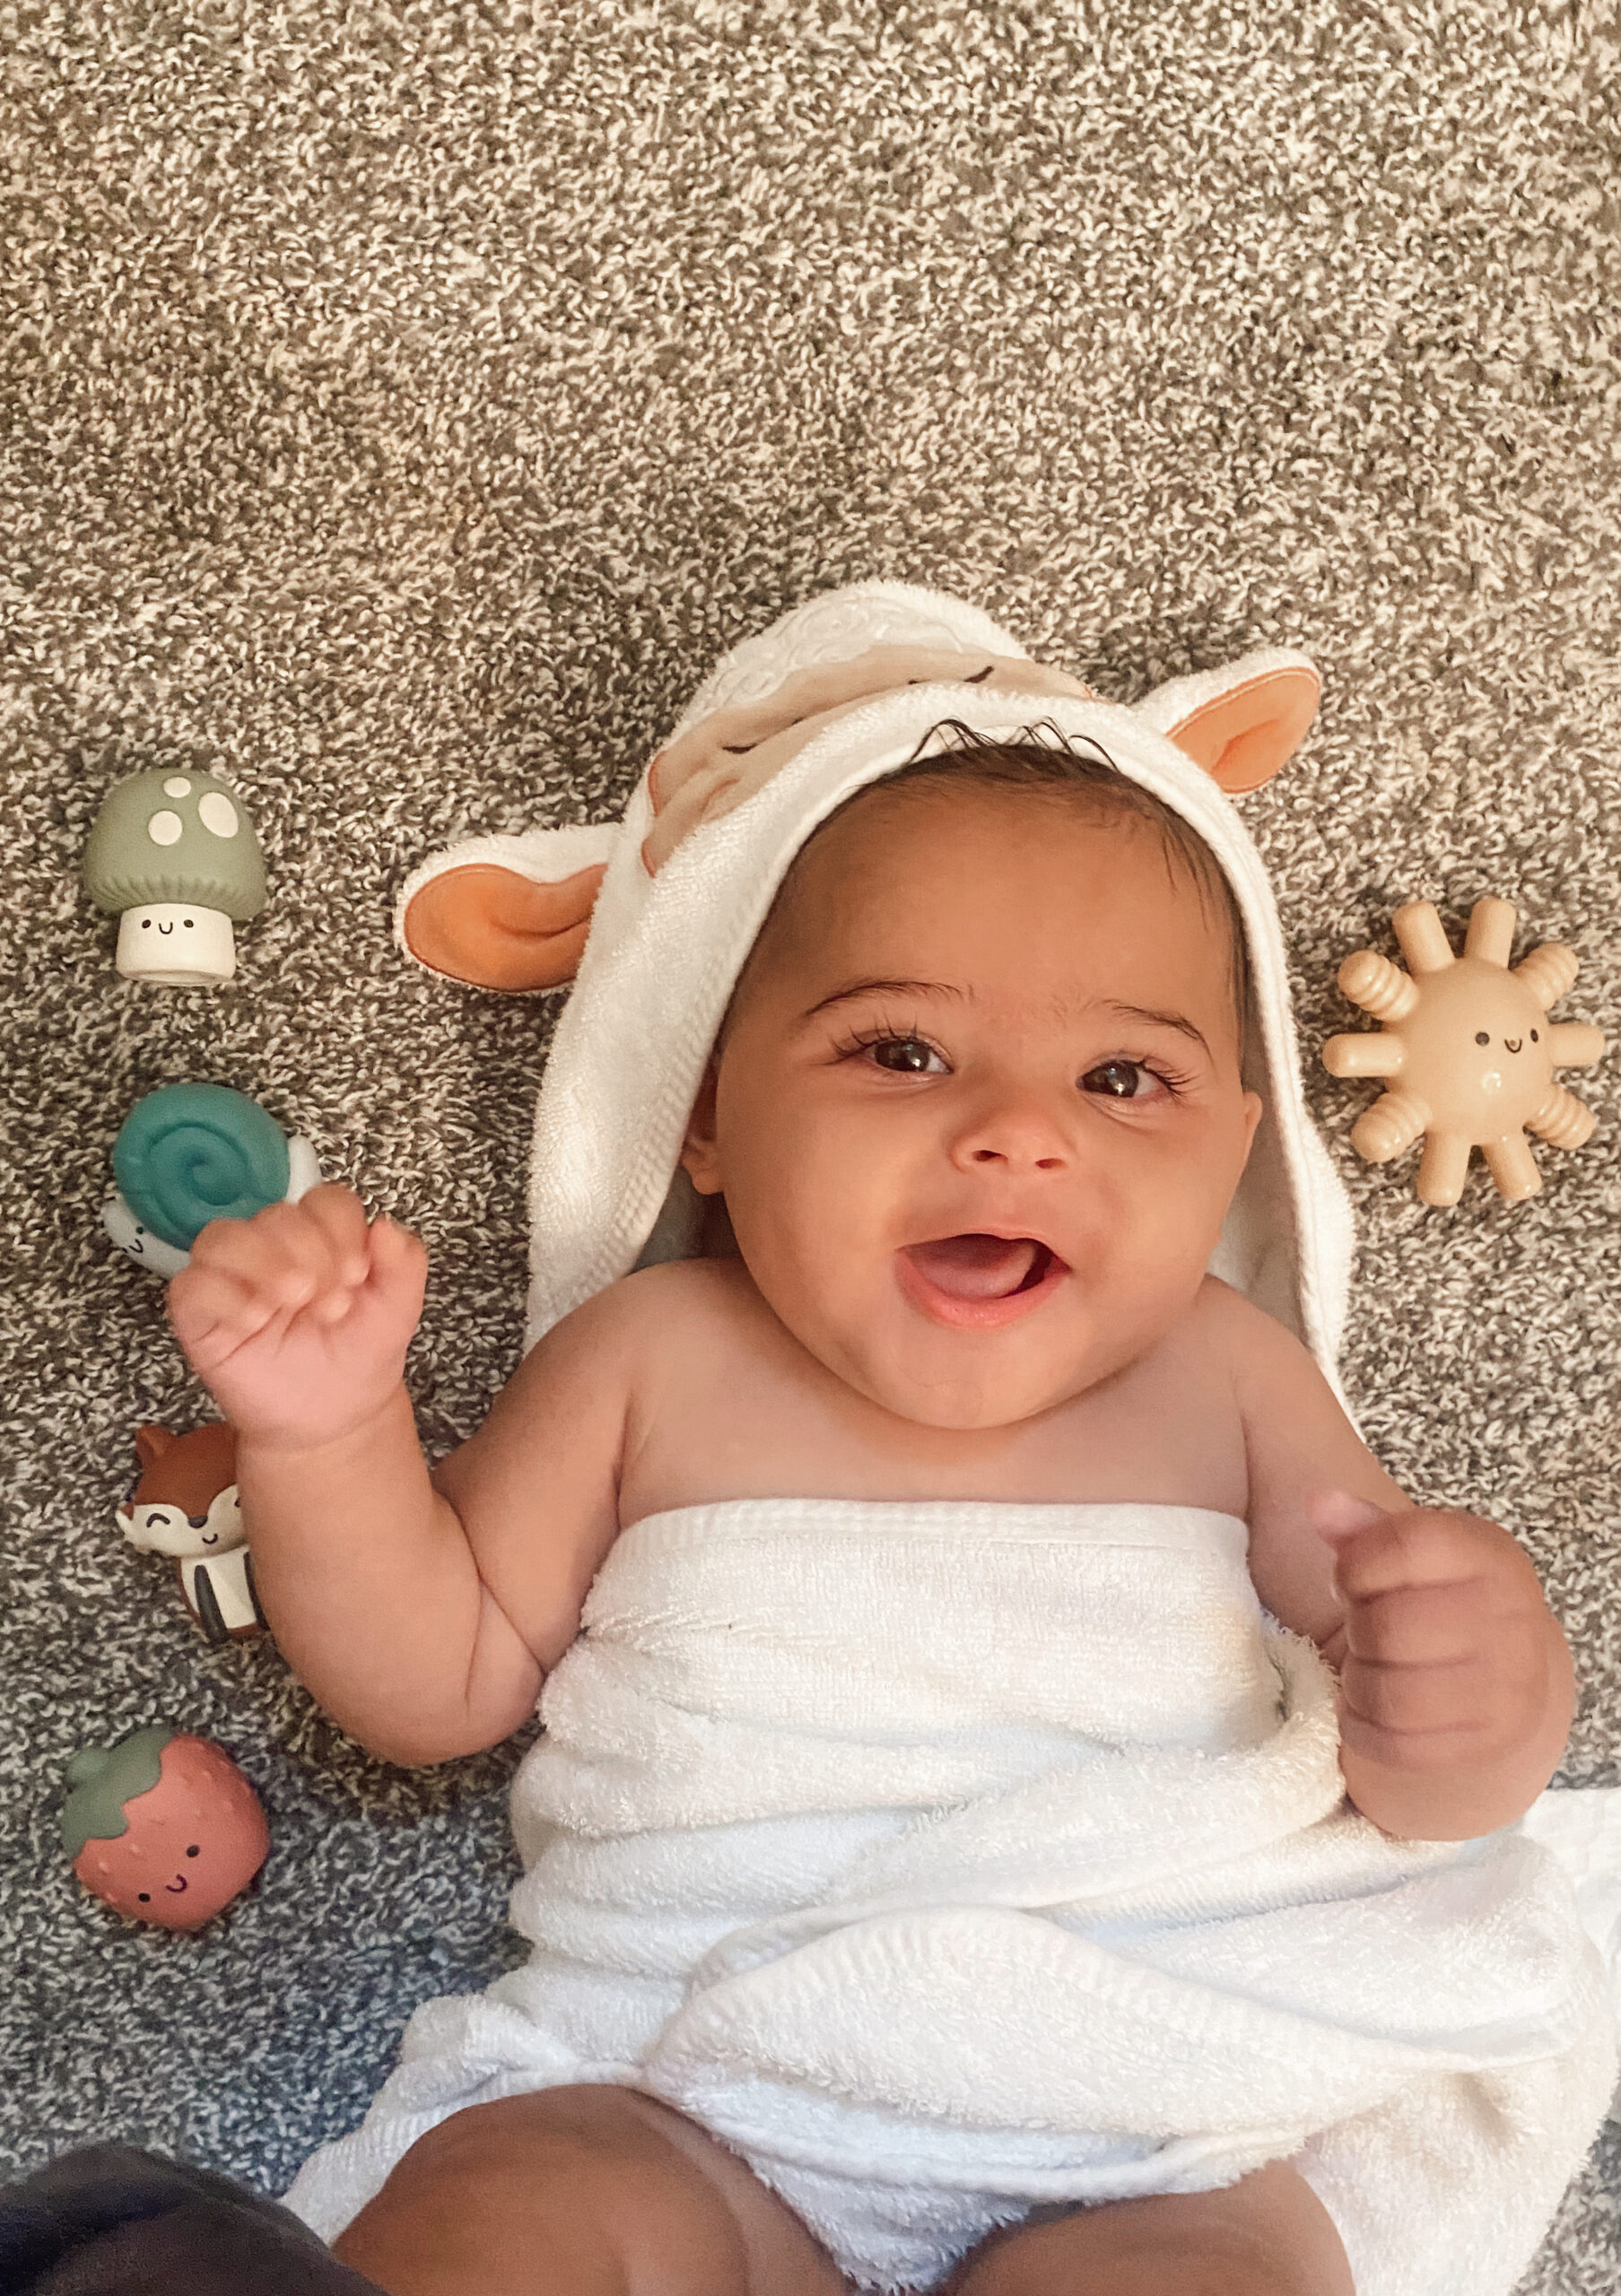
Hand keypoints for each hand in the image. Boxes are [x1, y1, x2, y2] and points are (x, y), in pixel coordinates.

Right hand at [167, 1185, 428, 1450]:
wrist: (332, 1420)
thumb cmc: (358, 1356)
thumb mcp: (397, 1311)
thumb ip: (405, 1265)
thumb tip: (386, 1226)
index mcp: (321, 1237)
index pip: (324, 1201)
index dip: (341, 1229)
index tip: (357, 1276)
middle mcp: (272, 1249)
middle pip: (276, 1216)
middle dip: (310, 1253)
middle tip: (333, 1304)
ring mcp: (232, 1279)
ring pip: (221, 1238)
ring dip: (262, 1261)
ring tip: (294, 1299)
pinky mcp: (200, 1316)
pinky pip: (190, 1286)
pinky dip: (223, 1296)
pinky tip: (256, 1320)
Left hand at [1310, 1490, 1564, 1789]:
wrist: (1505, 1679)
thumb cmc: (1438, 1602)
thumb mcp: (1410, 1556)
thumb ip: (1363, 1530)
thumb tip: (1320, 1504)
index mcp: (1489, 1554)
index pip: (1405, 1545)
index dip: (1356, 1565)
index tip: (1352, 1579)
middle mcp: (1512, 1617)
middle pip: (1389, 1628)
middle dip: (1358, 1629)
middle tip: (1365, 1630)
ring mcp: (1508, 1685)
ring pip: (1392, 1694)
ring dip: (1360, 1684)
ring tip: (1368, 1669)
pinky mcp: (1490, 1741)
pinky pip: (1398, 1744)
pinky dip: (1366, 1728)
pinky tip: (1373, 1709)